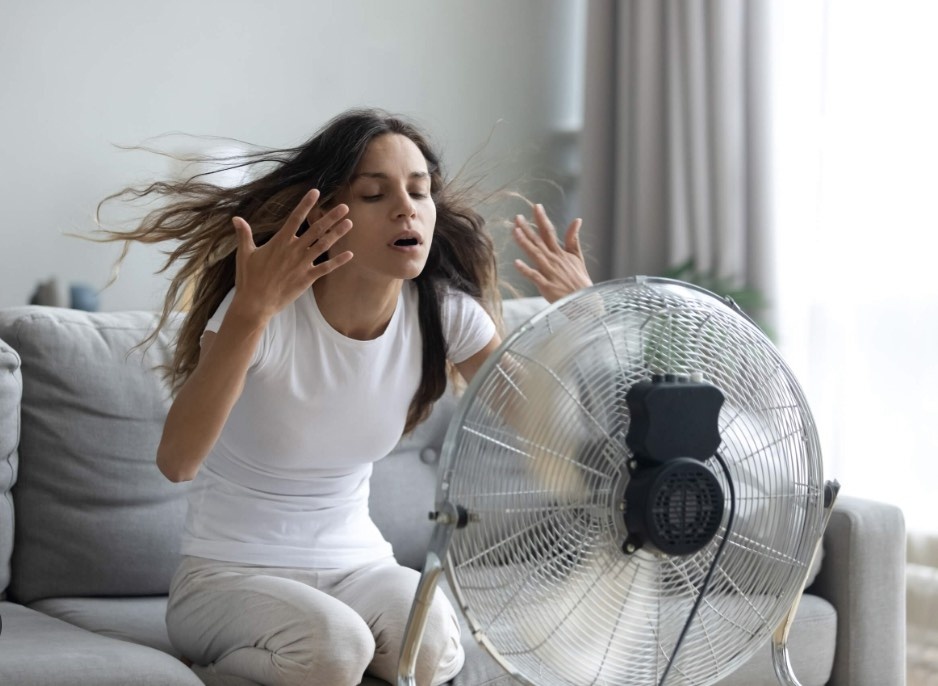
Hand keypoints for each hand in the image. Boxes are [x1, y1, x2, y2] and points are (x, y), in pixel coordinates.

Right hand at [230, 189, 352, 320]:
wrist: (255, 303)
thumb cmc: (249, 278)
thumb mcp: (244, 254)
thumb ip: (244, 234)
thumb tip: (236, 218)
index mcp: (280, 242)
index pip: (295, 218)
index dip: (305, 204)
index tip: (316, 192)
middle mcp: (294, 250)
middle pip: (315, 230)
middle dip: (331, 217)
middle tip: (344, 207)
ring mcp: (302, 264)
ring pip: (323, 245)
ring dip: (337, 234)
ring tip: (349, 223)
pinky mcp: (307, 278)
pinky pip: (326, 268)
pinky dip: (338, 261)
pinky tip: (350, 254)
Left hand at [512, 203, 591, 302]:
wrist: (585, 302)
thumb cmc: (580, 281)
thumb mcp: (578, 257)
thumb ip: (574, 239)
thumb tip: (577, 219)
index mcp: (560, 253)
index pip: (550, 232)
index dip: (542, 219)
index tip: (536, 206)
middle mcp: (554, 260)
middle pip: (539, 241)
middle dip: (528, 228)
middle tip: (517, 217)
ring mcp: (550, 272)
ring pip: (535, 255)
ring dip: (525, 243)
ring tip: (515, 232)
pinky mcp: (547, 286)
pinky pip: (535, 276)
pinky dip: (526, 270)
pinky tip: (516, 263)